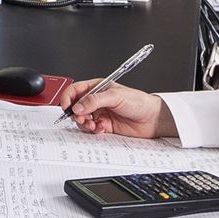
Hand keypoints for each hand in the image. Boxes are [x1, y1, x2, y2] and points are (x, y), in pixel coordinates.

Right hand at [61, 80, 175, 137]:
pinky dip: (93, 130)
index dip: (67, 98)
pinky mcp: (104, 125)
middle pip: (76, 107)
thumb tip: (78, 106)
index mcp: (97, 88)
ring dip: (84, 123)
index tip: (66, 107)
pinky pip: (91, 129)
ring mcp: (100, 113)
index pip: (75, 90)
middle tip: (83, 118)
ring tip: (93, 124)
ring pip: (82, 120)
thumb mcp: (115, 96)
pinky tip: (101, 128)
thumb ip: (94, 100)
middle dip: (76, 114)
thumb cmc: (138, 102)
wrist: (152, 119)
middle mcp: (96, 101)